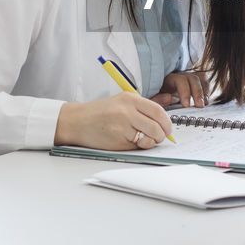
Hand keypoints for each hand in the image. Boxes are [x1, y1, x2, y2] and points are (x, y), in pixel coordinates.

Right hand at [54, 93, 173, 149]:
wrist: (77, 121)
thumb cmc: (100, 113)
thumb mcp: (121, 102)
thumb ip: (141, 108)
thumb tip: (165, 117)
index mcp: (130, 99)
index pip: (158, 111)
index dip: (167, 122)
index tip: (167, 128)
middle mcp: (127, 111)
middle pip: (156, 126)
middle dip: (162, 135)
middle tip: (159, 137)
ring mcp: (122, 126)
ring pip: (148, 138)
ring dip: (151, 142)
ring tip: (144, 140)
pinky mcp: (117, 140)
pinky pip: (136, 146)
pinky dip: (137, 146)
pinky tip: (129, 141)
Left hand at [152, 71, 210, 108]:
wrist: (158, 92)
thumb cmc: (155, 96)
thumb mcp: (152, 98)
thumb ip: (157, 99)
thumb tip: (169, 97)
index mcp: (169, 79)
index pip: (180, 81)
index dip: (185, 92)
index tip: (187, 106)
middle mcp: (180, 76)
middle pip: (193, 78)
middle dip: (198, 92)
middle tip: (199, 106)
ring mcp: (188, 78)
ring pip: (201, 78)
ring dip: (204, 91)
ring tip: (205, 104)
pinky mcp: (194, 82)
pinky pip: (204, 81)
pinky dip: (207, 90)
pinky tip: (206, 101)